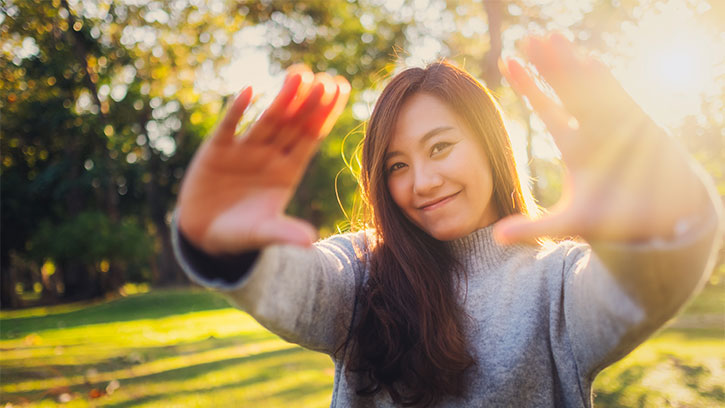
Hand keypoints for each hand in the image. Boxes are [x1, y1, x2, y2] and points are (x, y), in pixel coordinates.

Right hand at [177, 65, 349, 253]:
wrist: (204, 235)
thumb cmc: (241, 234)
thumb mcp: (263, 234)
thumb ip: (284, 233)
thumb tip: (310, 242)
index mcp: (288, 171)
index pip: (311, 138)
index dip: (325, 115)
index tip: (340, 90)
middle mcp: (270, 155)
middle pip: (293, 123)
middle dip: (308, 102)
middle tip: (323, 80)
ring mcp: (244, 150)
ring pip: (267, 119)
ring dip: (282, 98)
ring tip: (298, 75)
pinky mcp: (217, 150)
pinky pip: (229, 126)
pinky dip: (237, 110)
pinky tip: (249, 91)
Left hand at [495, 33, 706, 243]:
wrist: (660, 224)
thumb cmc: (616, 219)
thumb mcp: (568, 223)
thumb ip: (532, 227)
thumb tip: (494, 238)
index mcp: (573, 146)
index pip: (545, 109)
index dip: (528, 86)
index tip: (507, 62)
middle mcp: (592, 130)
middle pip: (564, 90)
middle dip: (548, 65)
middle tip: (529, 39)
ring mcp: (615, 125)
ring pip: (588, 88)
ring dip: (571, 65)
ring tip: (551, 39)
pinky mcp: (638, 127)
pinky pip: (619, 100)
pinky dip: (604, 83)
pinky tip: (587, 63)